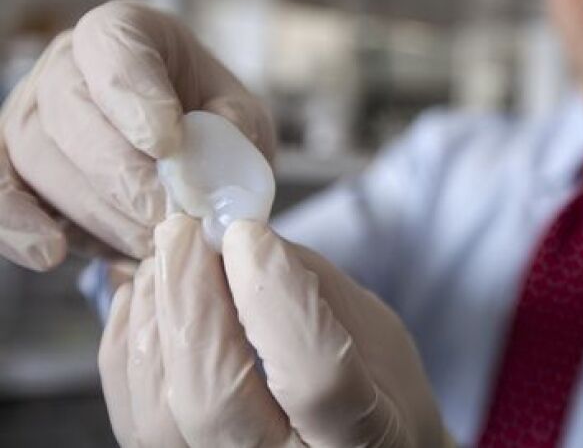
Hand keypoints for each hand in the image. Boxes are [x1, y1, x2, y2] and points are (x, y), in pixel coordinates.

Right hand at [0, 0, 274, 269]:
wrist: (185, 158)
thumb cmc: (212, 124)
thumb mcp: (239, 116)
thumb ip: (235, 128)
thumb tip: (216, 152)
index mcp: (128, 31)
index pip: (115, 45)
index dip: (135, 93)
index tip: (168, 142)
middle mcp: (67, 63)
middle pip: (70, 106)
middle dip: (121, 171)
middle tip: (167, 214)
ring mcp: (30, 111)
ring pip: (37, 154)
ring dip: (96, 208)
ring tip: (150, 240)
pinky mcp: (10, 162)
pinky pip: (0, 190)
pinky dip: (17, 225)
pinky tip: (48, 253)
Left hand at [99, 215, 454, 447]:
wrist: (354, 445)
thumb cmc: (376, 390)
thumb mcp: (373, 333)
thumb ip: (312, 289)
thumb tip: (239, 236)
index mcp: (365, 439)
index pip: (315, 377)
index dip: (275, 298)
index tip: (248, 233)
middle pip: (215, 401)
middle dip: (192, 302)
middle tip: (182, 231)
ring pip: (161, 416)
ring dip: (155, 319)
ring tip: (167, 258)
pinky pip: (135, 420)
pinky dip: (130, 348)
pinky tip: (145, 297)